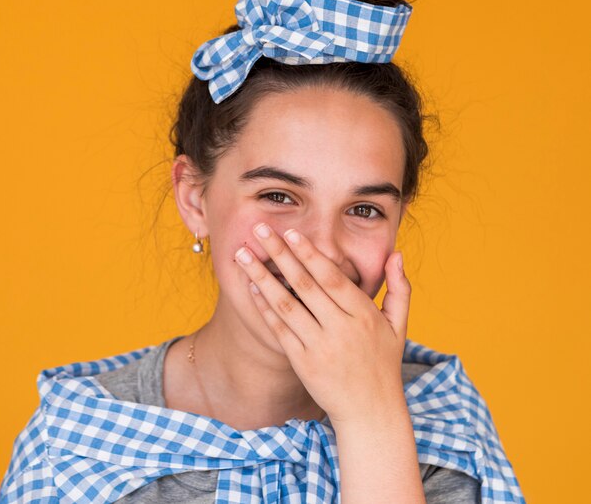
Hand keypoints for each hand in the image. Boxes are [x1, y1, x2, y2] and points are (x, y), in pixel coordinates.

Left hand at [234, 222, 411, 423]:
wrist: (371, 413)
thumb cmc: (384, 363)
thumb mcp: (398, 325)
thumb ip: (399, 287)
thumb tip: (397, 253)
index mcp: (363, 314)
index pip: (332, 277)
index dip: (310, 253)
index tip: (291, 232)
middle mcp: (340, 328)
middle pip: (305, 284)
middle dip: (280, 254)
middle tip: (260, 229)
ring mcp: (319, 346)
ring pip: (286, 304)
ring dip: (262, 276)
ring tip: (243, 255)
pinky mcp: (302, 363)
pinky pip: (279, 329)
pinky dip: (263, 307)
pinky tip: (250, 286)